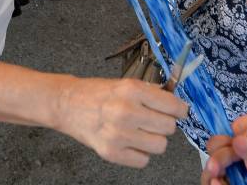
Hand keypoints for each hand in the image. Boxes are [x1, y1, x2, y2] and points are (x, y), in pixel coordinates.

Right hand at [55, 78, 186, 167]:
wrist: (67, 104)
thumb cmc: (97, 93)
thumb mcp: (125, 84)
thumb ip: (150, 94)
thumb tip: (176, 105)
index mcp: (132, 90)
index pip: (173, 106)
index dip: (179, 110)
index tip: (178, 112)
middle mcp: (126, 112)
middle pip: (169, 128)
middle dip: (164, 124)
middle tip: (152, 120)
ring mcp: (118, 134)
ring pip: (160, 146)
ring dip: (154, 140)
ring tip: (141, 132)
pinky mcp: (110, 152)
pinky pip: (143, 161)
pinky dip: (140, 154)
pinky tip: (131, 143)